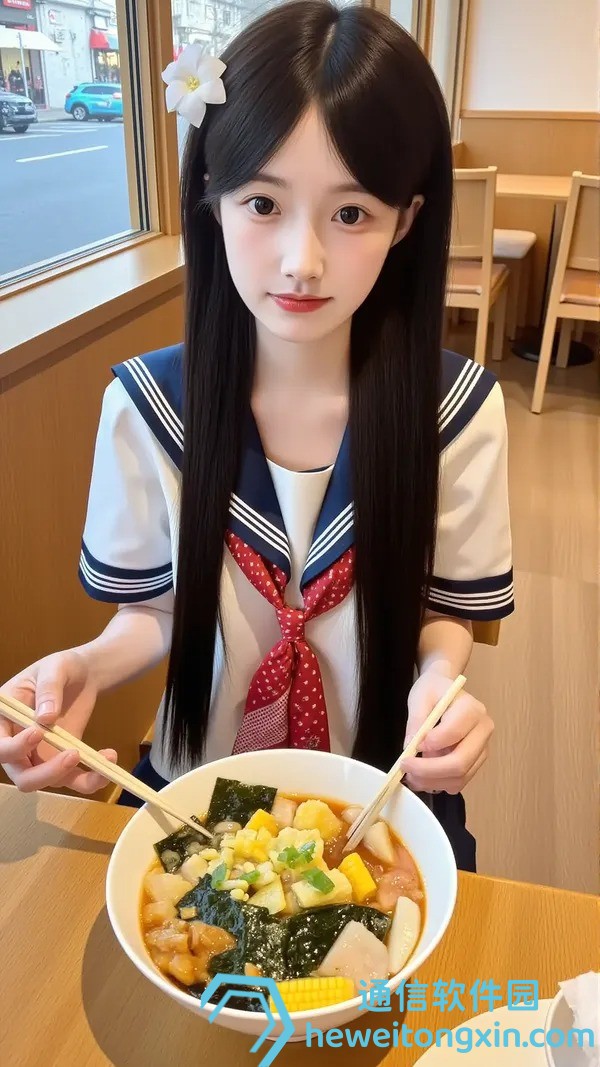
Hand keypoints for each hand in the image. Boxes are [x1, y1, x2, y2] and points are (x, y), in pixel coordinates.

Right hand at [0, 649, 117, 794]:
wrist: (83, 674)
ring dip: (77, 779)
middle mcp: (18, 744)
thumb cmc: (61, 667)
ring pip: (49, 783)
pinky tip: (109, 759)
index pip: (0, 745)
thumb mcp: (55, 668)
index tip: (38, 732)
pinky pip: (73, 779)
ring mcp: (40, 756)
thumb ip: (49, 689)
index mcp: (5, 719)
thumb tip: (45, 718)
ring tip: (104, 759)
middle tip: (74, 755)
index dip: (15, 747)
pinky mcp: (63, 761)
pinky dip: (91, 778)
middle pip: (22, 775)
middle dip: (45, 773)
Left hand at [400, 669, 493, 793]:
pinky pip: (459, 782)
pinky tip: (422, 777)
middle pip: (460, 762)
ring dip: (432, 782)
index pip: (453, 734)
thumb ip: (416, 721)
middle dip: (429, 771)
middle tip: (405, 767)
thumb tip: (410, 748)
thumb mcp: (420, 697)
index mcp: (471, 709)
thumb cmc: (433, 690)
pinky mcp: (476, 761)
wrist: (446, 691)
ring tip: (410, 776)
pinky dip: (439, 784)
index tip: (411, 746)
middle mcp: (483, 730)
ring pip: (460, 778)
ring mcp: (482, 748)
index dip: (430, 745)